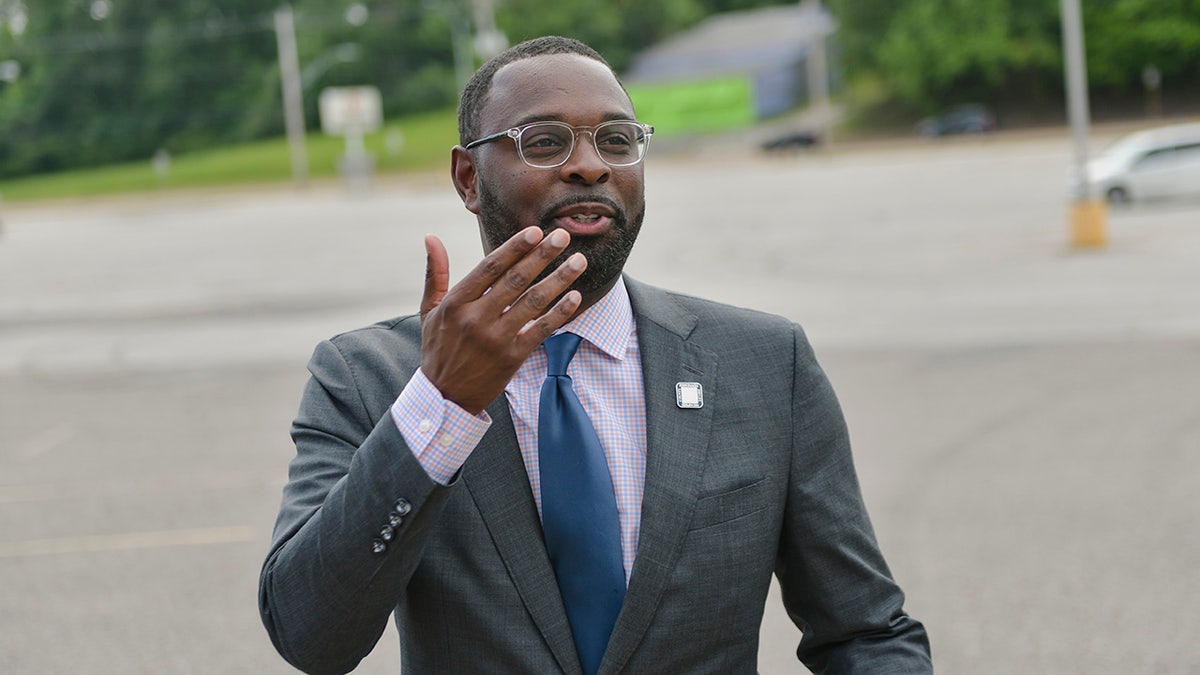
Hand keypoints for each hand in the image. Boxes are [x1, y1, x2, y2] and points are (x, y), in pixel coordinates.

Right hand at [419, 227, 585, 413]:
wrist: (445, 397)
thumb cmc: (438, 348)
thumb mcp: (429, 311)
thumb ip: (435, 273)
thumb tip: (431, 237)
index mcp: (455, 303)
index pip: (489, 268)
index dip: (514, 248)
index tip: (535, 230)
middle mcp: (475, 319)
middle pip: (515, 280)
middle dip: (541, 255)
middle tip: (563, 235)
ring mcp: (495, 339)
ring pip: (532, 303)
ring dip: (558, 280)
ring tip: (578, 261)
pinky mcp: (512, 358)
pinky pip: (540, 331)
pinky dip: (559, 313)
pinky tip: (575, 297)